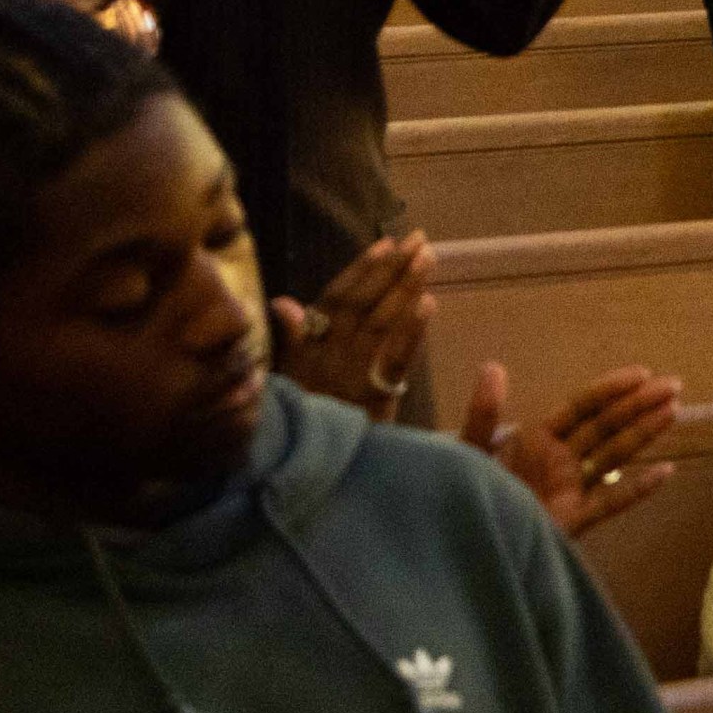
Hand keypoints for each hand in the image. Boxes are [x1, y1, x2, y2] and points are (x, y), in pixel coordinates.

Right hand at [271, 230, 435, 412]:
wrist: (300, 474)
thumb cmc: (300, 423)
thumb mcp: (288, 382)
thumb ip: (291, 342)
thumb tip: (283, 301)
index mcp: (307, 350)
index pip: (335, 300)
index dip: (360, 270)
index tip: (384, 243)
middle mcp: (327, 356)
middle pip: (362, 305)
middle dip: (391, 269)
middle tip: (419, 238)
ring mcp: (349, 375)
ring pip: (380, 323)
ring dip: (404, 287)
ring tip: (428, 258)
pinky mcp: (372, 399)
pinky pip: (394, 358)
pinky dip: (411, 329)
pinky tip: (429, 302)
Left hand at [459, 359, 680, 538]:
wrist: (460, 553)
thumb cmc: (460, 500)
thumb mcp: (468, 453)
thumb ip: (483, 415)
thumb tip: (493, 366)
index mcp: (534, 440)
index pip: (581, 407)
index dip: (611, 389)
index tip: (642, 373)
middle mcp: (558, 460)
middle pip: (606, 427)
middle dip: (639, 405)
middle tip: (674, 385)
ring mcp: (569, 490)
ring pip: (614, 456)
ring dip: (643, 434)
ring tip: (673, 412)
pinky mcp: (573, 521)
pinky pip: (610, 503)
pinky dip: (637, 489)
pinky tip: (665, 472)